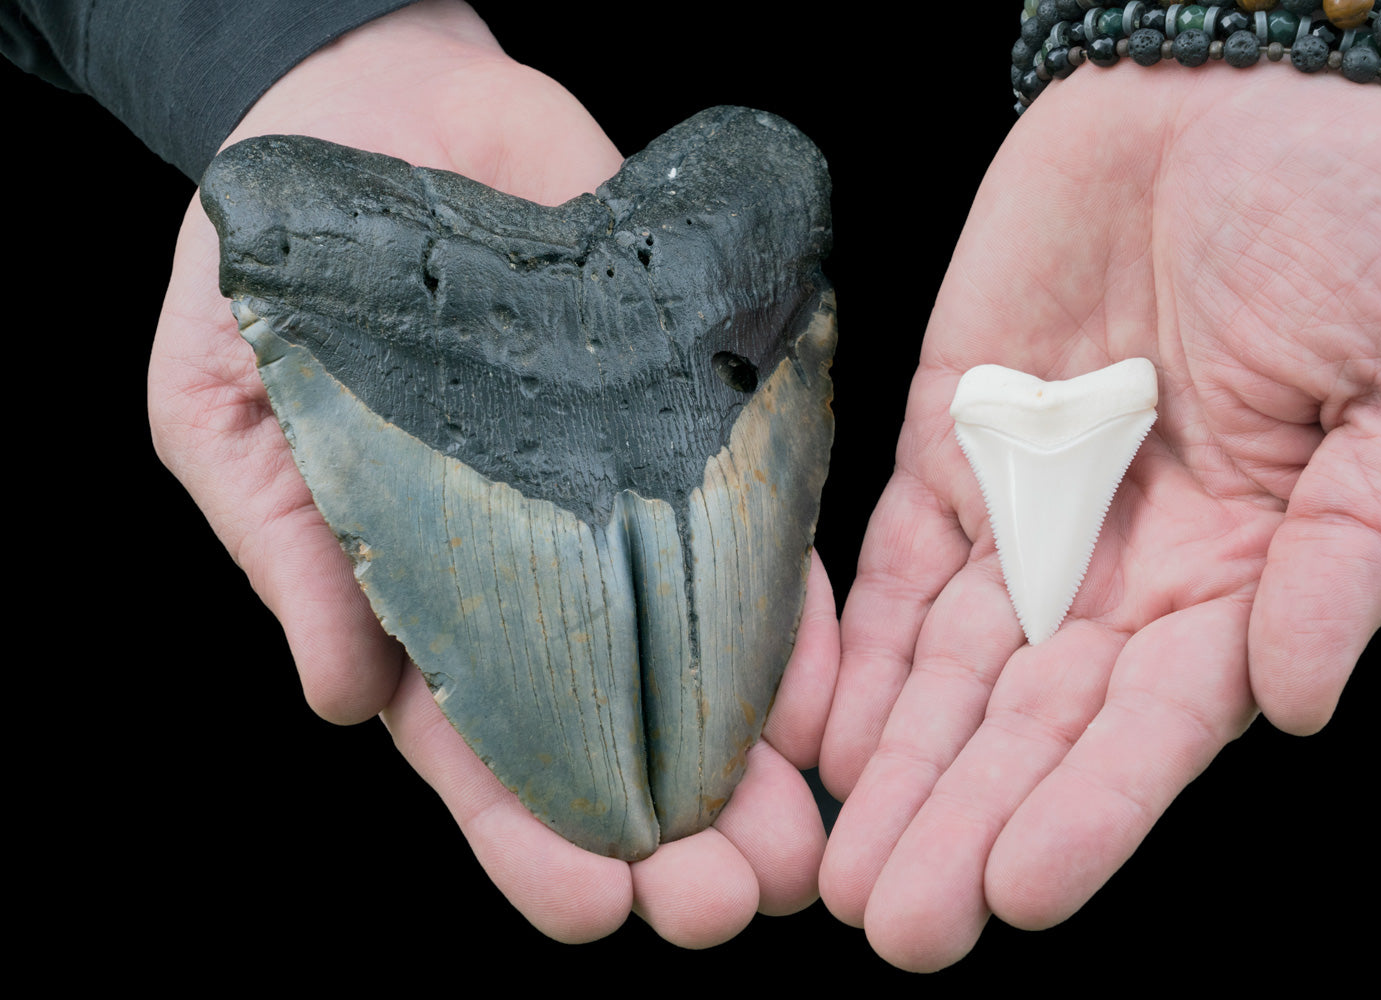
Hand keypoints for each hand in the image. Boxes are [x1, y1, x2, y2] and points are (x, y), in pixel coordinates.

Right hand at [147, 0, 834, 945]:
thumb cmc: (268, 269)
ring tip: (807, 844)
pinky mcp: (689, 426)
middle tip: (732, 905)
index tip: (592, 912)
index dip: (529, 843)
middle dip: (671, 838)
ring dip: (756, 763)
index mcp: (415, 604)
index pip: (478, 757)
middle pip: (612, 740)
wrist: (379, 111)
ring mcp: (621, 506)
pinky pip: (755, 534)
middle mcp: (537, 579)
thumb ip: (281, 546)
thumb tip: (343, 702)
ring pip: (700, 663)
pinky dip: (797, 617)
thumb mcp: (225, 404)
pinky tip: (837, 694)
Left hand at [817, 66, 1380, 969]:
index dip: (1095, 809)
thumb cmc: (1362, 224)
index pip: (1160, 723)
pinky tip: (814, 739)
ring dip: (897, 771)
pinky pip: (894, 570)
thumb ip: (1356, 543)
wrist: (1235, 93)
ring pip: (951, 673)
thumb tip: (1294, 701)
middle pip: (1036, 726)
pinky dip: (853, 653)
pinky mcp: (948, 448)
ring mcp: (1031, 514)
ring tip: (839, 871)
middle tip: (897, 923)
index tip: (1021, 890)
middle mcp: (1130, 573)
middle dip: (966, 823)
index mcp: (1250, 575)